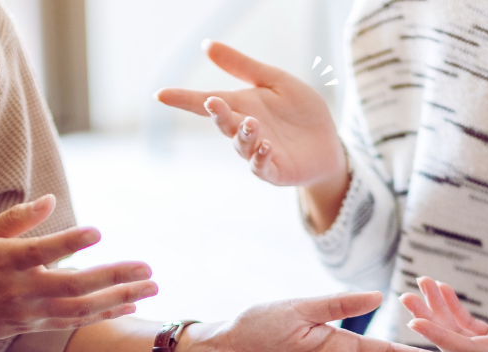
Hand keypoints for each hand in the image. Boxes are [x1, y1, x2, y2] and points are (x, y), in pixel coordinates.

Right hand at [0, 195, 157, 351]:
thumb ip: (15, 219)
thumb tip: (49, 199)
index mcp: (5, 262)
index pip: (42, 252)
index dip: (69, 243)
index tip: (97, 232)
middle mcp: (21, 290)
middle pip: (75, 286)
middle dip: (114, 277)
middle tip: (148, 267)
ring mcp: (31, 312)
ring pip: (82, 309)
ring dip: (120, 297)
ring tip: (153, 286)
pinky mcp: (36, 326)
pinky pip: (76, 321)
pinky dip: (104, 313)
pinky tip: (129, 302)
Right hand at [155, 41, 344, 189]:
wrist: (327, 143)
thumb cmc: (299, 112)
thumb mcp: (274, 81)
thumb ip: (242, 66)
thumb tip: (207, 45)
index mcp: (241, 106)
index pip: (207, 102)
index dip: (184, 99)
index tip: (161, 94)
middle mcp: (244, 130)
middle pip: (223, 123)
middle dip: (217, 114)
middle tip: (213, 102)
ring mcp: (257, 152)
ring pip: (241, 145)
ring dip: (243, 134)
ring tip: (251, 123)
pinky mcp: (273, 171)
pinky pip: (261, 167)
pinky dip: (260, 157)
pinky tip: (265, 146)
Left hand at [401, 277, 487, 351]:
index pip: (466, 349)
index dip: (438, 336)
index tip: (414, 323)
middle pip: (453, 342)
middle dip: (429, 319)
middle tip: (406, 295)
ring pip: (458, 334)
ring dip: (439, 311)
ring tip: (422, 284)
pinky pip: (470, 329)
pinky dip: (456, 311)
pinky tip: (443, 291)